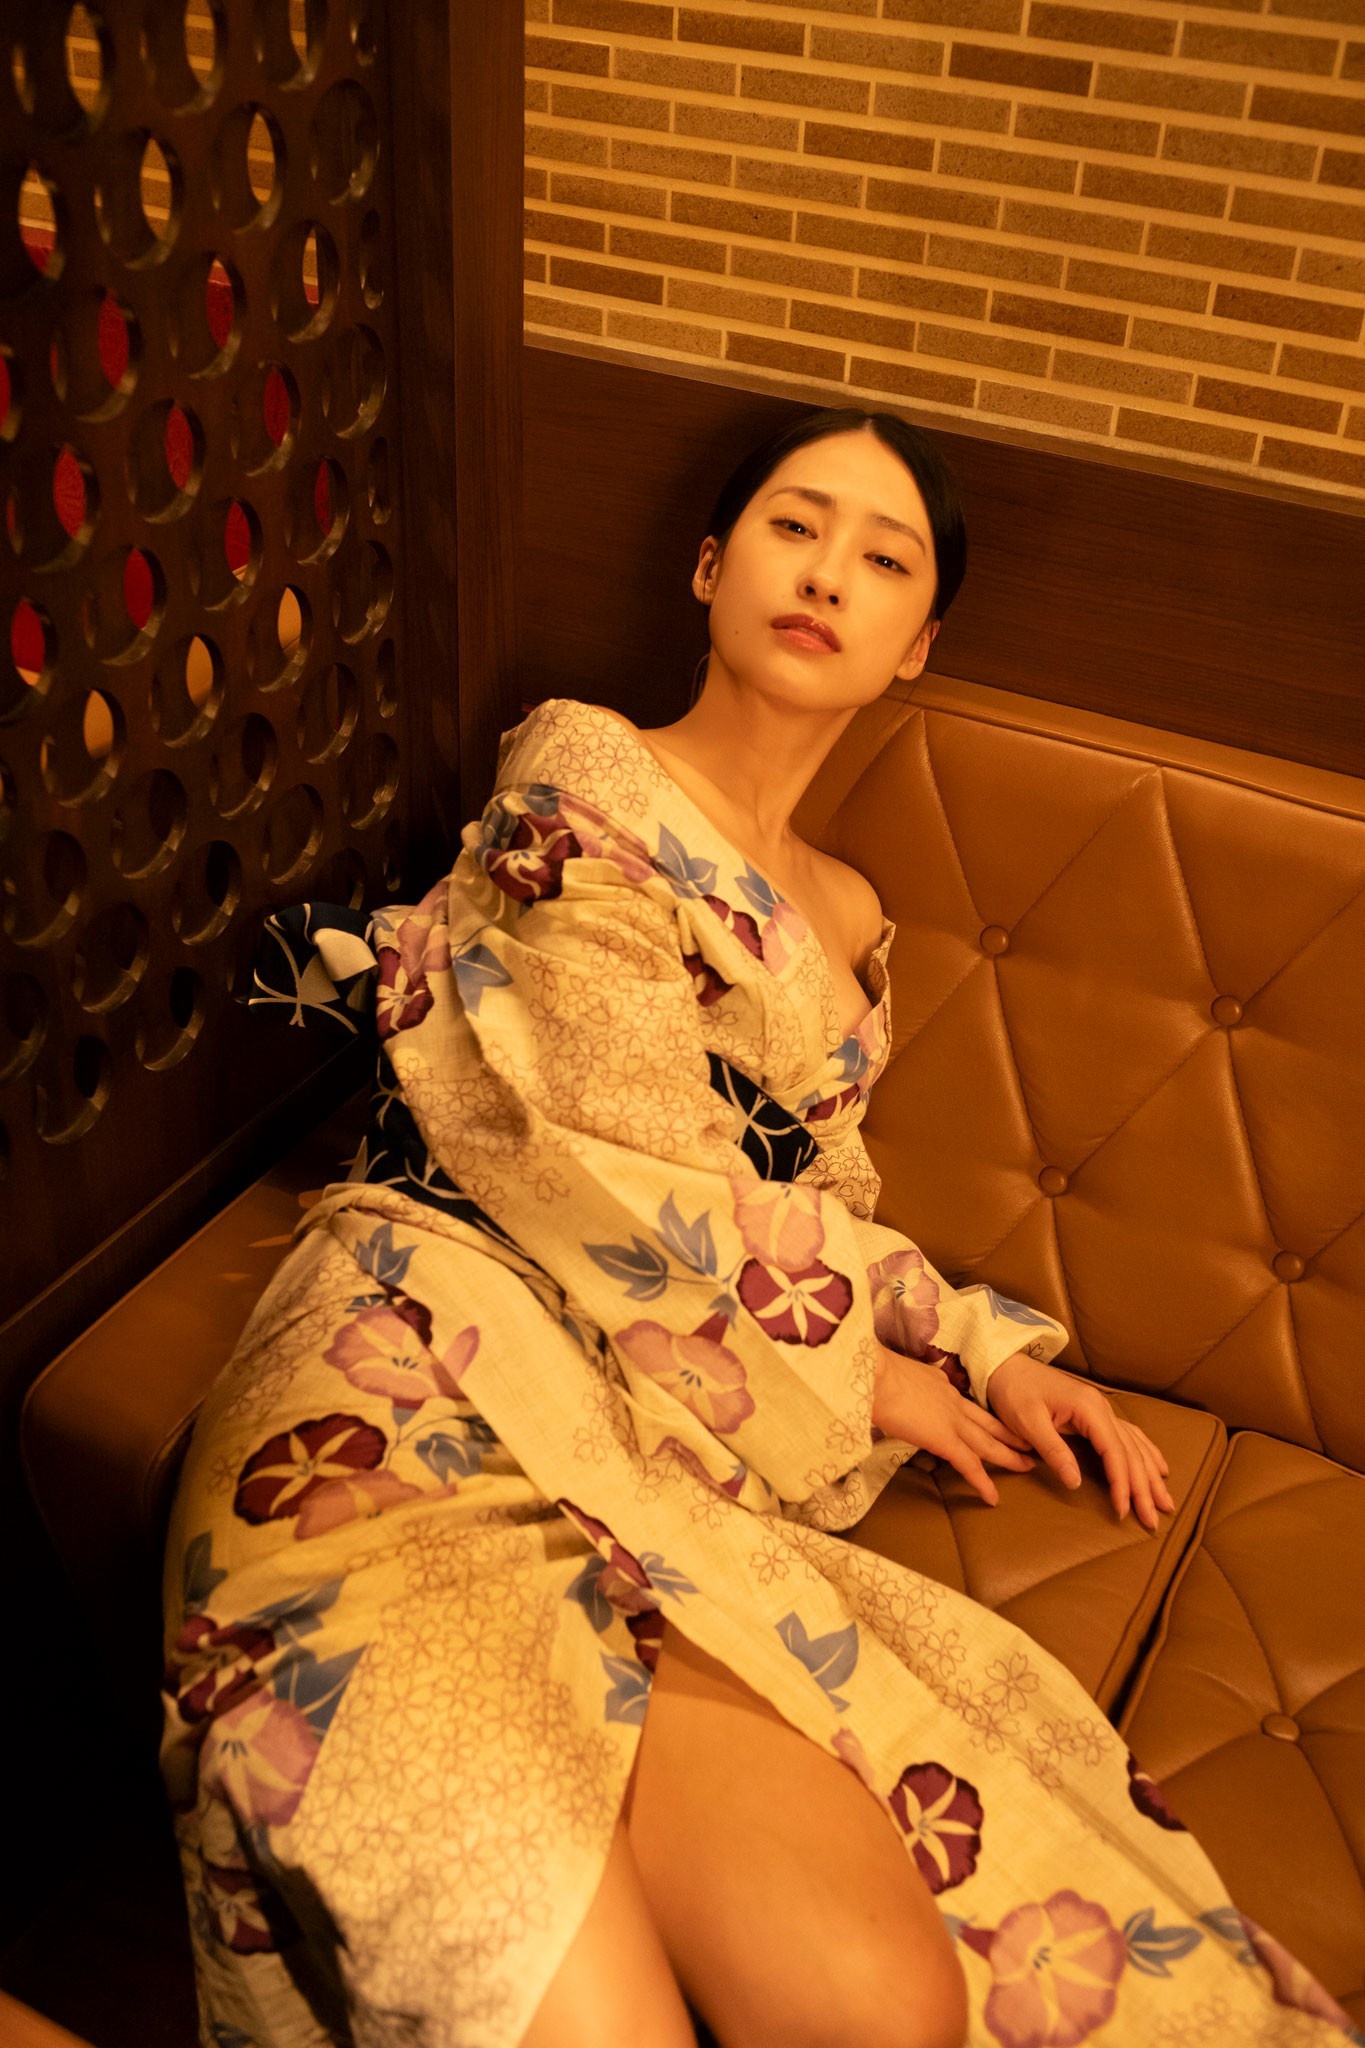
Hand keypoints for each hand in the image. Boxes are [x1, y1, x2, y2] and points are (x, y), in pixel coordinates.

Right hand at [873, 1345, 1036, 1508]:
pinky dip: (983, 1483)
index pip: (968, 1405)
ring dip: (1009, 1456)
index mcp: (942, 1387)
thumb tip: (898, 1400)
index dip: (983, 1417)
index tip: (994, 1424)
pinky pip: (969, 1465)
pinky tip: (992, 1498)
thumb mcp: (899, 1376)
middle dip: (1010, 1434)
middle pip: (989, 1423)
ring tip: (1027, 1467)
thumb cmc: (876, 1375)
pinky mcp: (945, 1440)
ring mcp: (952, 1422)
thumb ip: (906, 1390)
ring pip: (988, 1443)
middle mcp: (953, 1402)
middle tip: (1028, 1444)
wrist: (877, 1376)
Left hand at [987, 1354, 1174, 1531]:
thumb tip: (1076, 1483)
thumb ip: (1054, 1450)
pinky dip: (1146, 1454)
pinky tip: (1158, 1468)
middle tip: (1153, 1520)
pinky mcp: (1095, 1414)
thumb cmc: (1013, 1392)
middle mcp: (1102, 1408)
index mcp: (1088, 1408)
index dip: (1122, 1483)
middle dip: (1144, 1488)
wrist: (1006, 1366)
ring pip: (1135, 1446)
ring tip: (1166, 1502)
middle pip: (1131, 1452)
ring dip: (1151, 1475)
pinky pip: (1129, 1436)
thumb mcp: (1027, 1422)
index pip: (1114, 1452)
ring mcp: (1101, 1410)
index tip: (1124, 1511)